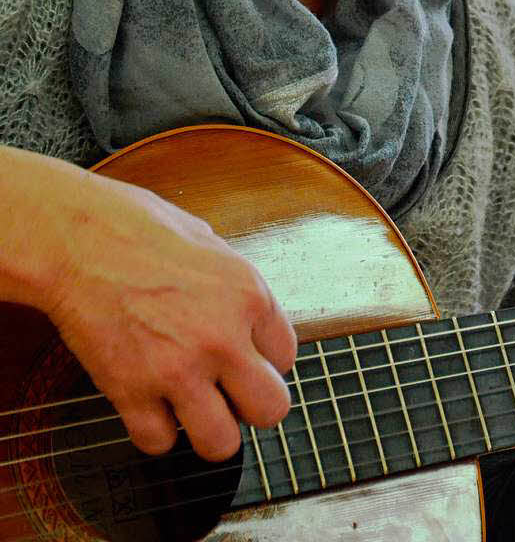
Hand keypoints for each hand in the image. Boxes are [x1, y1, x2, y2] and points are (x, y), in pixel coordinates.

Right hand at [43, 168, 296, 461]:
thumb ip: (232, 283)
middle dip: (251, 405)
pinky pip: (159, 442)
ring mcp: (178, 369)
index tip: (245, 356)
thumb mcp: (206, 239)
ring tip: (193, 407)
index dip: (264, 359)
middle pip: (272, 409)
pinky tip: (149, 403)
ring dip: (209, 430)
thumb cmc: (133, 226)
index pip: (287, 356)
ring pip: (222, 444)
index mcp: (248, 293)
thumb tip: (243, 310)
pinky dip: (154, 430)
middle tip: (229, 391)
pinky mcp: (131, 392)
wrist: (73, 239)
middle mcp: (223, 336)